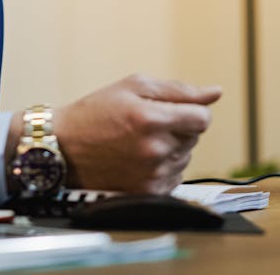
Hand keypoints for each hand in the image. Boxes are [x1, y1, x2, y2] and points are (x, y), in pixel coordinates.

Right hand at [51, 74, 221, 194]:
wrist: (63, 148)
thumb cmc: (97, 112)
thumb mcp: (133, 86)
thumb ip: (179, 90)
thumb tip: (215, 93)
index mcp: (151, 118)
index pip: (202, 118)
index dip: (192, 111)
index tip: (175, 110)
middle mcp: (154, 149)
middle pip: (194, 136)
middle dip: (177, 127)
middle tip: (144, 124)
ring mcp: (152, 174)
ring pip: (185, 156)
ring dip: (169, 148)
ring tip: (137, 142)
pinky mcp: (148, 192)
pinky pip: (174, 176)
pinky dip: (162, 167)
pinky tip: (137, 159)